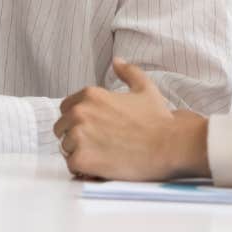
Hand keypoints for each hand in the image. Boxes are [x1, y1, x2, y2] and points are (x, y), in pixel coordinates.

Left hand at [53, 58, 208, 181]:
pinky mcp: (82, 158)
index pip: (67, 109)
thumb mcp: (145, 89)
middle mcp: (79, 113)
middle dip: (77, 137)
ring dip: (81, 153)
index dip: (79, 121)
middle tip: (100, 145)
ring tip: (103, 157)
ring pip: (66, 147)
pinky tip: (100, 168)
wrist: (169, 146)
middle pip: (62, 128)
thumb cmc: (158, 120)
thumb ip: (129, 72)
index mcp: (90, 95)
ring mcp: (79, 136)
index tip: (96, 130)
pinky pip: (72, 166)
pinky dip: (84, 170)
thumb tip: (117, 61)